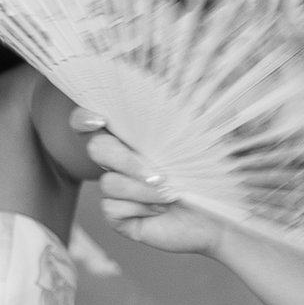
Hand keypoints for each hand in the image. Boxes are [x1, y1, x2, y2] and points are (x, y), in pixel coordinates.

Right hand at [83, 119, 225, 256]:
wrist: (219, 216)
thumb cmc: (212, 175)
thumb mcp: (196, 138)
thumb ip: (175, 115)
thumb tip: (163, 88)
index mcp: (134, 136)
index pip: (94, 119)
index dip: (85, 118)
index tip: (99, 121)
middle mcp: (121, 160)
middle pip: (96, 148)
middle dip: (126, 161)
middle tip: (158, 175)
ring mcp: (117, 189)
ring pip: (109, 183)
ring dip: (144, 190)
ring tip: (171, 195)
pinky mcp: (117, 215)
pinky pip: (111, 207)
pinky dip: (141, 209)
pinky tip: (160, 211)